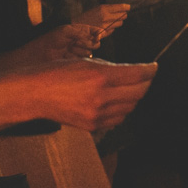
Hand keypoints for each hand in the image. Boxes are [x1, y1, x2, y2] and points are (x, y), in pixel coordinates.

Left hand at [23, 24, 96, 63]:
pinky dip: (74, 57)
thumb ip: (81, 33)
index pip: (97, 31)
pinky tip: (66, 55)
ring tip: (68, 48)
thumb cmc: (54, 38)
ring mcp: (80, 50)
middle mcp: (83, 40)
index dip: (100, 34)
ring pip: (89, 52)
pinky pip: (83, 59)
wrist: (44, 51)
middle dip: (87, 44)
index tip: (96, 37)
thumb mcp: (67, 31)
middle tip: (75, 42)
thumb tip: (94, 38)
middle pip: (96, 44)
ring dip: (78, 50)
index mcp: (82, 30)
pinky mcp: (77, 59)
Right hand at [32, 58, 156, 129]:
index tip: (153, 67)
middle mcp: (101, 97)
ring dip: (135, 97)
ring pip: (130, 107)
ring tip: (132, 88)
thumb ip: (110, 68)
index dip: (150, 70)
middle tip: (146, 77)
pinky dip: (123, 110)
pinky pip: (118, 119)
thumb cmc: (55, 73)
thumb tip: (131, 72)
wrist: (34, 95)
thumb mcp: (85, 62)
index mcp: (100, 76)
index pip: (137, 75)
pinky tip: (119, 102)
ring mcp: (97, 114)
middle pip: (138, 92)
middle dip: (146, 83)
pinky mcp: (92, 125)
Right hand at [75, 4, 128, 36]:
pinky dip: (112, 28)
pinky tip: (105, 26)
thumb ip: (110, 9)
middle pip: (123, 16)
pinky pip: (113, 30)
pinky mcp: (104, 32)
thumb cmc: (88, 16)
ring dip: (118, 22)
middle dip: (122, 15)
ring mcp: (105, 25)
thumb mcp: (98, 8)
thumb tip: (124, 9)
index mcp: (103, 8)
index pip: (121, 7)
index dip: (126, 7)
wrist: (77, 26)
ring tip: (111, 20)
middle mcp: (105, 16)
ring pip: (119, 23)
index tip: (128, 7)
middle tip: (120, 14)